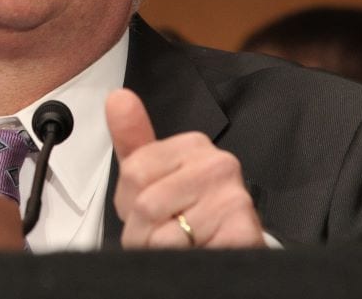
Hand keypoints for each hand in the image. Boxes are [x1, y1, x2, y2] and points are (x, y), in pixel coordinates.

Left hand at [105, 88, 263, 248]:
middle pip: (145, 202)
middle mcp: (218, 164)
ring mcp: (234, 196)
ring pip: (164, 233)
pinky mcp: (243, 231)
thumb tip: (118, 97)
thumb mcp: (150, 175)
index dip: (130, 202)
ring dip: (160, 251)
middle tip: (164, 233)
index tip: (151, 209)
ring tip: (180, 246)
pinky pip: (188, 253)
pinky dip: (183, 262)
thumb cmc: (186, 212)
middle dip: (142, 230)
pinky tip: (198, 252)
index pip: (133, 173)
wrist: (229, 252)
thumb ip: (132, 138)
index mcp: (193, 145)